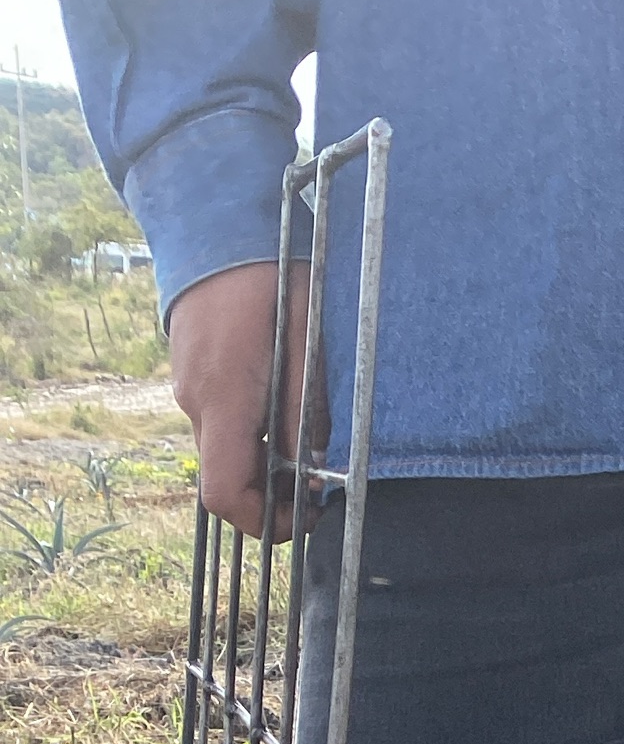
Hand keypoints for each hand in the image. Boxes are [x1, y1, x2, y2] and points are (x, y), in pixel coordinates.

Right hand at [169, 259, 323, 538]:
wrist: (217, 222)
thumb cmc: (269, 275)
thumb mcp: (307, 343)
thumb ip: (306, 411)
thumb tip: (312, 467)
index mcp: (225, 399)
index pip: (226, 494)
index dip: (267, 521)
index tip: (307, 514)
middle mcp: (195, 400)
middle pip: (226, 478)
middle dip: (271, 493)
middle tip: (314, 482)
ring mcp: (187, 386)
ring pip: (225, 448)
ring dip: (262, 459)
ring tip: (301, 436)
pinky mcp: (191, 372)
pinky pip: (219, 419)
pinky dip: (249, 430)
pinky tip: (277, 403)